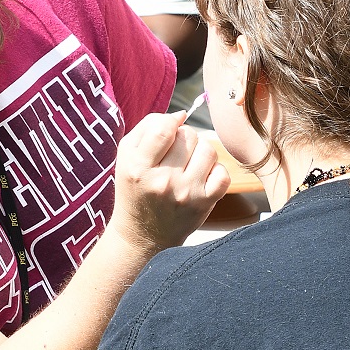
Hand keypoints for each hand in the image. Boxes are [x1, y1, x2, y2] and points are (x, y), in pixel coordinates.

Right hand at [111, 112, 229, 252]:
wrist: (143, 234)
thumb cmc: (135, 188)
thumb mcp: (126, 156)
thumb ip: (147, 127)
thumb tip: (181, 115)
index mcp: (138, 167)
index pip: (164, 128)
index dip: (170, 122)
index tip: (169, 129)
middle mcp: (163, 181)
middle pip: (188, 135)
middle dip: (183, 138)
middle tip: (175, 153)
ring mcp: (186, 193)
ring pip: (208, 150)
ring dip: (200, 151)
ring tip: (188, 163)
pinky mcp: (204, 204)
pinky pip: (223, 173)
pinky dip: (215, 171)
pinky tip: (201, 177)